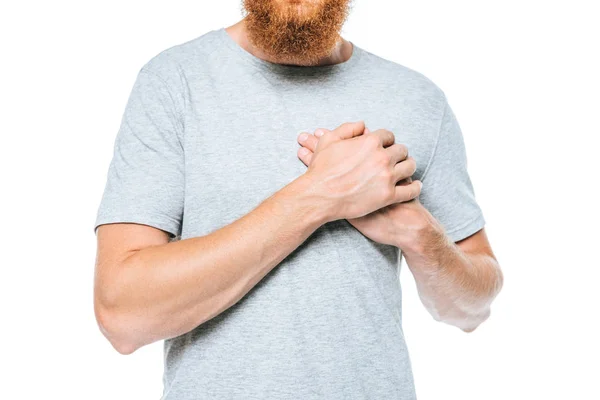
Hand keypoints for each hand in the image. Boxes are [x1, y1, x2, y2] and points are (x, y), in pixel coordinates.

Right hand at [298, 121, 421, 222]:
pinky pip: (411, 190)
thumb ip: (348, 128)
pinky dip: (415, 187)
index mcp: (370, 141)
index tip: (386, 146)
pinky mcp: (388, 196)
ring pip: (409, 167)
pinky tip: (415, 186)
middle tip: (397, 158)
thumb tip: (363, 125)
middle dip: (399, 153)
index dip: (387, 140)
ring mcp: (387, 177)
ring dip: (409, 166)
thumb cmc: (321, 169)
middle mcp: (382, 157)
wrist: (319, 196)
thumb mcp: (328, 140)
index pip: (388, 136)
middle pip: (402, 150)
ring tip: (406, 169)